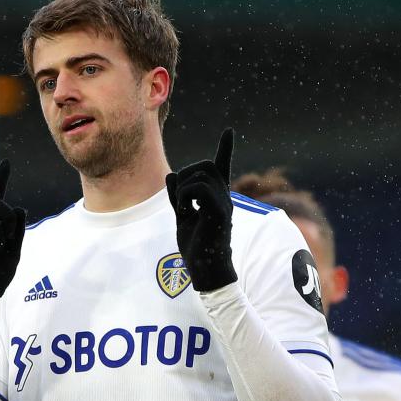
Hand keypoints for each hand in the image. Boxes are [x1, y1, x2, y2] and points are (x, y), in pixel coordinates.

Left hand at [165, 128, 237, 292]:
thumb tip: (171, 176)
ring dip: (184, 188)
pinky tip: (184, 211)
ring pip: (201, 175)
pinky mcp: (219, 212)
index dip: (225, 148)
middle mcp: (223, 196)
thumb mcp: (182, 217)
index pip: (222, 167)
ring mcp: (223, 203)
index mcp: (216, 197)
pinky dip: (185, 196)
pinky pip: (200, 189)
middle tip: (179, 197)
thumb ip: (177, 198)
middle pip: (205, 165)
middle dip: (186, 173)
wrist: (205, 269)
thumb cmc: (196, 247)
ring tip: (182, 208)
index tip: (229, 131)